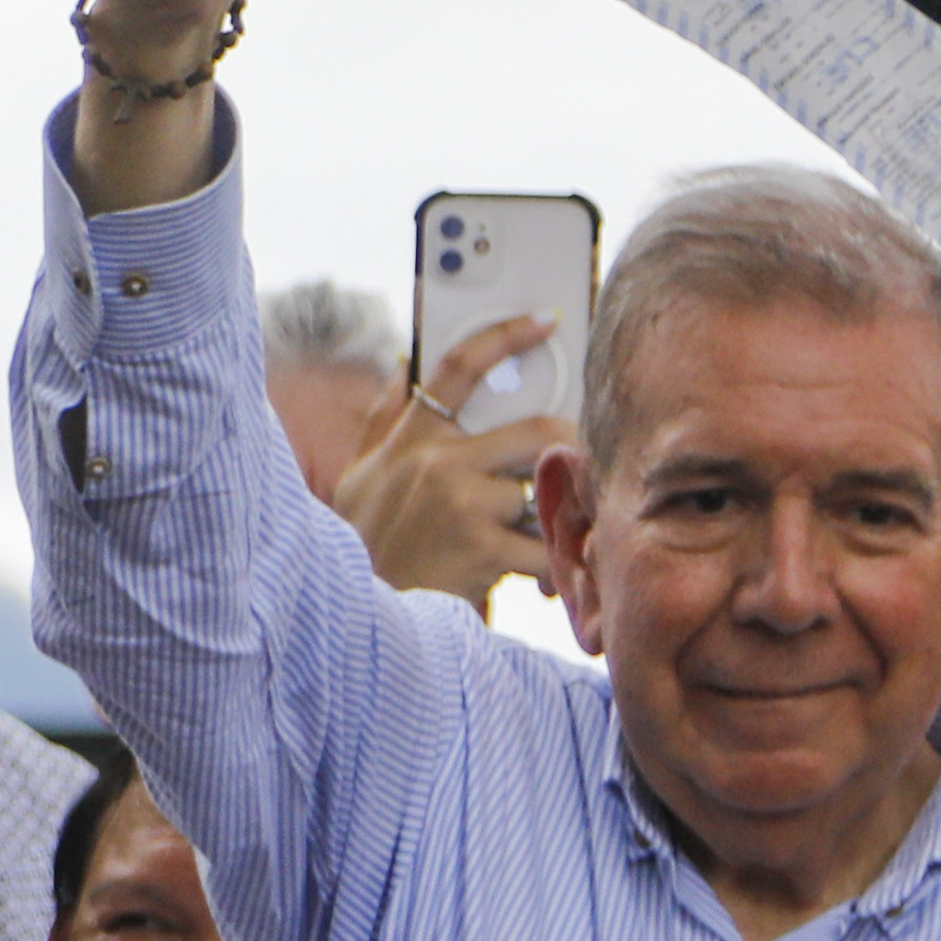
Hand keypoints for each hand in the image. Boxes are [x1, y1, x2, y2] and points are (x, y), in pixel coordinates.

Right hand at [328, 313, 569, 599]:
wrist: (359, 620)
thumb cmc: (367, 549)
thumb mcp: (358, 480)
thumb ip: (382, 422)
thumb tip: (405, 367)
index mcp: (409, 438)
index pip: (459, 367)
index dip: (506, 334)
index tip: (546, 320)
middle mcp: (435, 462)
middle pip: (535, 430)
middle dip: (569, 448)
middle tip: (582, 462)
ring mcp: (461, 503)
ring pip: (543, 494)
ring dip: (555, 521)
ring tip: (545, 544)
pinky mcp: (483, 547)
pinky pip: (543, 547)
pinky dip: (552, 567)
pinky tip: (540, 582)